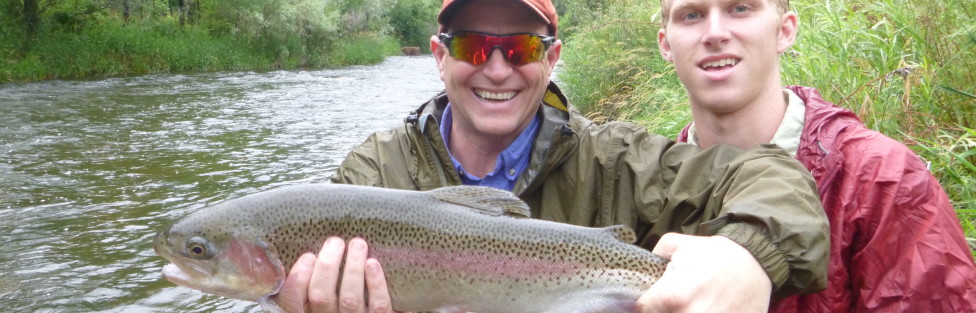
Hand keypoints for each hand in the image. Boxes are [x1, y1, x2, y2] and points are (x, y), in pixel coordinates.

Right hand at [274, 237, 396, 312]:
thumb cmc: (343, 304)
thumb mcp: (326, 297)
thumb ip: (319, 281)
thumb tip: (312, 253)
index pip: (295, 300)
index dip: (298, 278)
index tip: (308, 256)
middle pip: (321, 296)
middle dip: (327, 266)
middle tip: (335, 242)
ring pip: (350, 299)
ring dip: (353, 268)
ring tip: (357, 244)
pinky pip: (378, 305)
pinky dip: (376, 283)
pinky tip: (372, 263)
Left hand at [638, 233, 770, 312]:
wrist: (756, 263)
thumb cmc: (716, 254)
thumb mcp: (680, 245)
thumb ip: (654, 255)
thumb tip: (643, 268)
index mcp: (672, 296)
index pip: (642, 309)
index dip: (645, 303)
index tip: (652, 298)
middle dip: (666, 307)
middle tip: (679, 297)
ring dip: (684, 310)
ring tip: (695, 300)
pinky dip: (704, 312)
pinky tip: (710, 305)